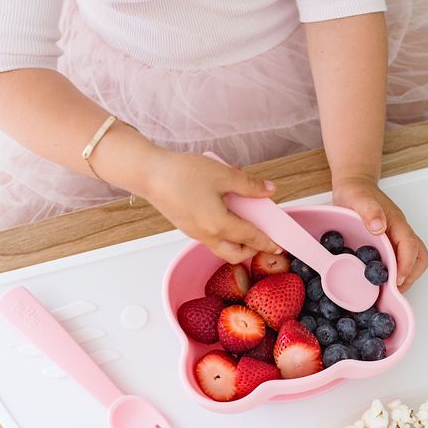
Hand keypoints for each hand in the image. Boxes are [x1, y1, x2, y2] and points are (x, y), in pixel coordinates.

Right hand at [142, 151, 281, 263]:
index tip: (279, 246)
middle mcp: (206, 235)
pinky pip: (210, 236)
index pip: (251, 238)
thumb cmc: (180, 173)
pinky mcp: (186, 226)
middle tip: (263, 238)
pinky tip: (226, 207)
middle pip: (235, 254)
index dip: (267, 242)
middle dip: (251, 250)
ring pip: (221, 247)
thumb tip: (268, 190)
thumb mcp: (222, 174)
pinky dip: (223, 230)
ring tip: (245, 221)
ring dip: (237, 241)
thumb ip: (248, 185)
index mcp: (218, 225)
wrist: (148, 173)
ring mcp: (194, 233)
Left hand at [331, 176, 427, 290]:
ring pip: (414, 260)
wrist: (354, 185)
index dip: (407, 266)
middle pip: (419, 257)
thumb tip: (379, 228)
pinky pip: (401, 261)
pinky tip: (380, 281)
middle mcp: (401, 232)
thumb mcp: (357, 197)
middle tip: (393, 291)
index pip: (411, 246)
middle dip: (411, 276)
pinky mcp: (390, 245)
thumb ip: (368, 210)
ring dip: (406, 277)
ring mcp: (397, 239)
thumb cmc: (356, 191)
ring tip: (388, 289)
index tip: (397, 281)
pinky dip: (396, 274)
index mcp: (396, 223)